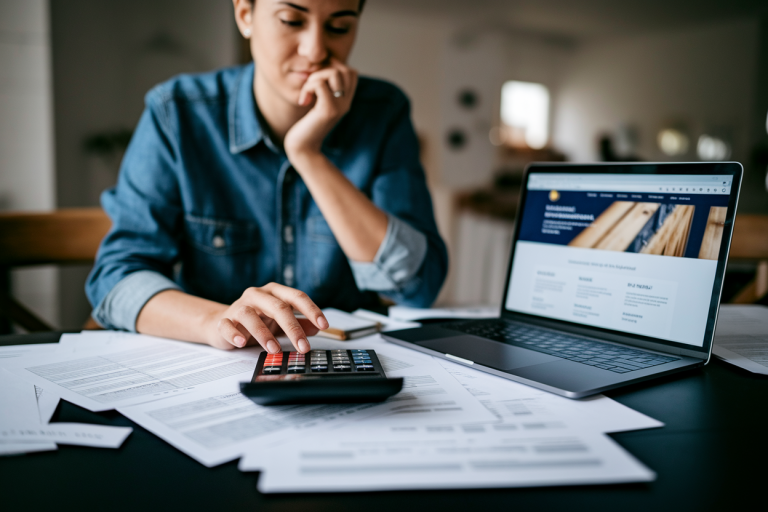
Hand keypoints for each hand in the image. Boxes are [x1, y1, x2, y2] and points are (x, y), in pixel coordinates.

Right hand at [206, 283, 327, 352]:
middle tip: (303, 347)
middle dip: (293, 328)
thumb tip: (317, 328)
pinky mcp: (223, 321)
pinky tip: (242, 343)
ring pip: (250, 315)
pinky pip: (227, 325)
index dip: (311, 310)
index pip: (296, 297)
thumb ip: (300, 323)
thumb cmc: (256, 321)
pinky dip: (234, 334)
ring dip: (264, 334)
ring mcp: (239, 307)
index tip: (324, 325)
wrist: (223, 324)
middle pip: (278, 307)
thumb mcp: (280, 322)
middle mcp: (257, 295)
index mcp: (274, 292)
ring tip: (275, 349)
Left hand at [284, 58, 357, 163]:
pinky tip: (304, 101)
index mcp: (346, 101)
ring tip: (307, 94)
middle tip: (311, 87)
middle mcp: (346, 103)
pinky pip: (320, 84)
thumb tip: (322, 67)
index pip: (352, 72)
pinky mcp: (328, 111)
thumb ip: (324, 89)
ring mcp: (340, 107)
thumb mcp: (318, 104)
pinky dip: (308, 87)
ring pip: (333, 73)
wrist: (303, 148)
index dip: (334, 68)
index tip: (318, 81)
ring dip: (315, 78)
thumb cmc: (306, 125)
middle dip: (324, 70)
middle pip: (345, 69)